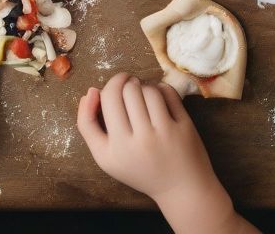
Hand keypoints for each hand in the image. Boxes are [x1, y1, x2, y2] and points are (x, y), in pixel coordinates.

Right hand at [77, 75, 228, 215]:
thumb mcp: (104, 156)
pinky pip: (170, 93)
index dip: (111, 84)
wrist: (180, 190)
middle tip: (129, 89)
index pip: (110, 96)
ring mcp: (168, 133)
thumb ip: (87, 123)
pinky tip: (159, 98)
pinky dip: (161, 88)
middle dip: (127, 82)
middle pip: (129, 89)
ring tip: (143, 95)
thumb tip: (91, 90)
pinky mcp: (186, 127)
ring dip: (144, 86)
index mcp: (120, 146)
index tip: (114, 86)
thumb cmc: (139, 170)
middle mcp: (144, 139)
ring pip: (149, 89)